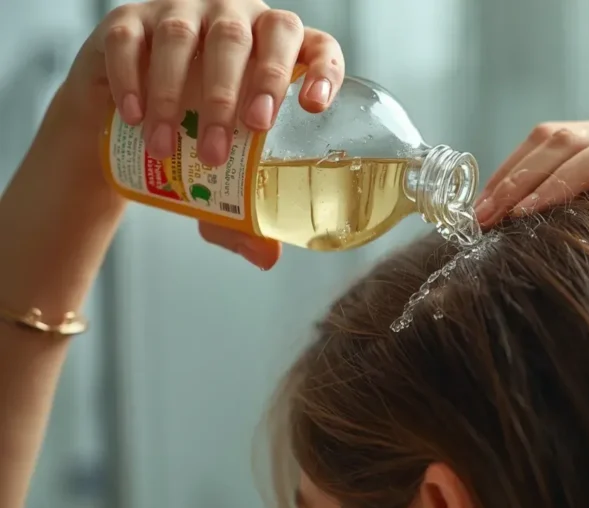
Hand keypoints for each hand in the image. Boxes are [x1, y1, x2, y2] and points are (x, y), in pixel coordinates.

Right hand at [57, 0, 344, 268]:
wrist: (121, 119)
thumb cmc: (193, 137)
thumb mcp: (223, 175)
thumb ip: (245, 213)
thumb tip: (267, 258)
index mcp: (277, 51)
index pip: (314, 44)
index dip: (323, 68)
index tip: (316, 107)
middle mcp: (236, 20)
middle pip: (251, 35)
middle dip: (248, 85)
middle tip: (243, 133)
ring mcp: (182, 12)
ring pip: (187, 37)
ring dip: (180, 94)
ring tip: (173, 148)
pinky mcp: (128, 20)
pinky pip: (131, 40)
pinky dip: (134, 79)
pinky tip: (136, 117)